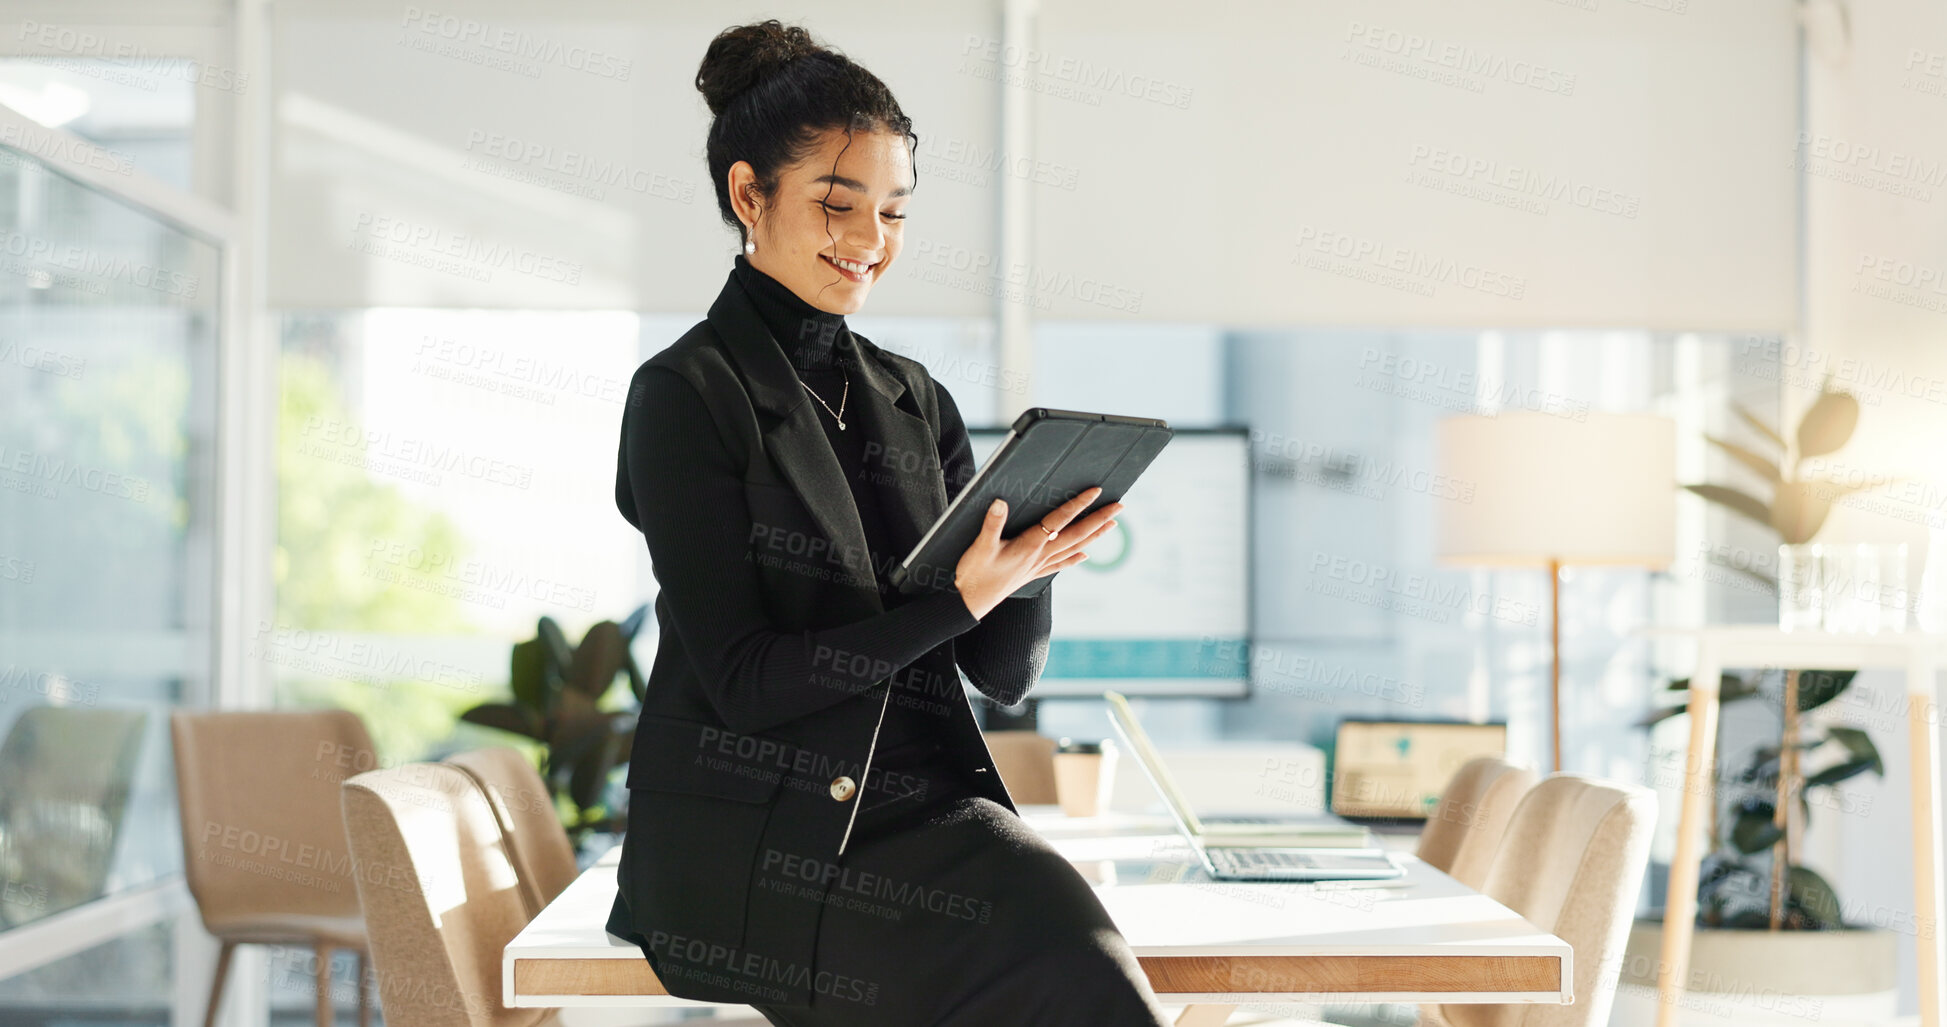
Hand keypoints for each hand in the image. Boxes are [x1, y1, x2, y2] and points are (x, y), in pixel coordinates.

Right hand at [952, 486, 1123, 618]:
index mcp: (1030, 545)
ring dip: (1095, 536)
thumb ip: (991, 524)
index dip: (1079, 505)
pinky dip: (1076, 558)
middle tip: (1119, 506)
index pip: (1060, 520)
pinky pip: (1061, 564)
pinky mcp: (1033, 574)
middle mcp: (1040, 555)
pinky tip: (1085, 555)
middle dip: (1100, 519)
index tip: (1096, 492)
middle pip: (1077, 534)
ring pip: (1074, 548)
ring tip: (1112, 525)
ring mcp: (1039, 566)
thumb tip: (1000, 502)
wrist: (970, 602)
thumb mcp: (979, 546)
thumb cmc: (974, 574)